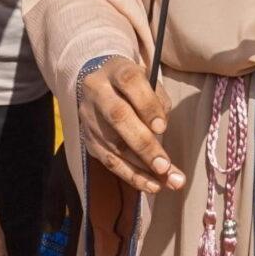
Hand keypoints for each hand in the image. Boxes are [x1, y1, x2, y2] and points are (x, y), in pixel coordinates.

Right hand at [76, 57, 186, 195]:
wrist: (96, 83)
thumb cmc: (132, 85)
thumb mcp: (147, 80)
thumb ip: (157, 101)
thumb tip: (160, 130)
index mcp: (115, 70)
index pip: (130, 83)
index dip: (146, 105)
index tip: (162, 127)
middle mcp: (98, 92)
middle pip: (119, 117)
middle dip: (143, 144)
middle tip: (164, 166)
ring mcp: (90, 117)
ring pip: (113, 145)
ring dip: (141, 169)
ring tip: (165, 182)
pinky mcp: (89, 139)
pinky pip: (109, 161)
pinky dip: (132, 176)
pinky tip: (152, 185)